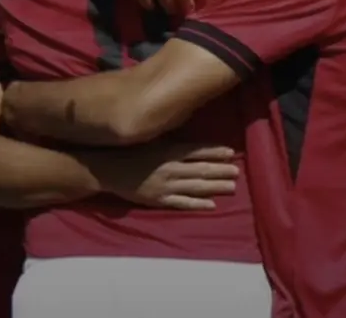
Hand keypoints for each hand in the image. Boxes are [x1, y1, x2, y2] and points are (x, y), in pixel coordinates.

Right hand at [102, 144, 239, 210]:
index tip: (231, 152)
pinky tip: (212, 205)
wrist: (108, 170)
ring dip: (215, 187)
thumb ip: (171, 142)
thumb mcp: (151, 141)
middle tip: (237, 172)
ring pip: (195, 187)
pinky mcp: (159, 200)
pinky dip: (198, 204)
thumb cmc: (130, 152)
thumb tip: (192, 141)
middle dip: (221, 170)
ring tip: (232, 187)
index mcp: (167, 151)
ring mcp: (165, 186)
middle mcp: (169, 168)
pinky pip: (182, 203)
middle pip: (200, 170)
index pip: (197, 151)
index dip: (215, 152)